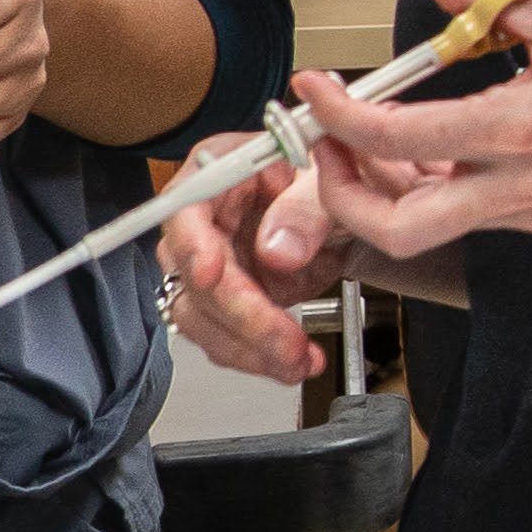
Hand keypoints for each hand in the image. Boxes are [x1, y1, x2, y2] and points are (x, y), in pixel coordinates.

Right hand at [155, 140, 366, 386]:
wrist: (346, 212)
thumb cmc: (330, 179)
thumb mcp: (330, 181)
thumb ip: (306, 208)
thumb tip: (275, 251)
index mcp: (220, 169)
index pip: (185, 205)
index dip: (192, 243)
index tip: (209, 275)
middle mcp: (206, 219)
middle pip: (193, 274)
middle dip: (239, 315)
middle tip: (282, 340)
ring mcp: (214, 264)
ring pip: (202, 317)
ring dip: (247, 347)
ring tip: (296, 359)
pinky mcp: (229, 301)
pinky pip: (225, 337)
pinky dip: (257, 357)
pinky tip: (292, 362)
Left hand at [294, 0, 531, 250]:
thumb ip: (490, 1)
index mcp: (518, 131)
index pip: (396, 137)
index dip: (338, 114)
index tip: (314, 86)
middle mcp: (518, 188)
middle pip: (397, 227)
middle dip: (342, 192)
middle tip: (326, 141)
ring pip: (429, 227)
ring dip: (383, 192)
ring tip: (365, 138)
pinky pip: (468, 215)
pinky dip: (429, 189)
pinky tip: (426, 145)